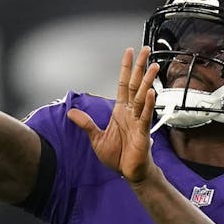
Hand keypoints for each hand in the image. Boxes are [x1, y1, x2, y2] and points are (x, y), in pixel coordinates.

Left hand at [67, 46, 159, 184]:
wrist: (129, 173)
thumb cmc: (117, 156)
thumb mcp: (96, 138)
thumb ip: (85, 123)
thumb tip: (71, 112)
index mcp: (120, 111)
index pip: (123, 84)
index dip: (125, 68)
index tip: (129, 53)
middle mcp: (131, 112)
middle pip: (135, 85)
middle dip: (140, 67)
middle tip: (145, 50)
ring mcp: (138, 121)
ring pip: (143, 97)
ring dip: (147, 81)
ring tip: (153, 66)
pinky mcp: (142, 132)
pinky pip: (145, 116)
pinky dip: (149, 104)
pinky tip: (151, 93)